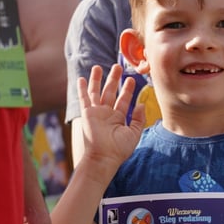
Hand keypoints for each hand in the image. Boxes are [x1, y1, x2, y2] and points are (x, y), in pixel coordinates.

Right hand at [76, 64, 144, 181]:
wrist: (104, 157)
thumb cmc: (119, 149)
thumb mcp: (134, 133)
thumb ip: (139, 119)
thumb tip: (141, 105)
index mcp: (118, 118)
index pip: (123, 100)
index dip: (127, 89)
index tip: (131, 79)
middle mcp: (107, 114)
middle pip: (110, 92)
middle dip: (114, 79)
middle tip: (117, 66)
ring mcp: (96, 113)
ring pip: (96, 92)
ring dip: (97, 79)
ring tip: (99, 67)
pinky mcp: (87, 113)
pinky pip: (84, 98)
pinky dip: (82, 88)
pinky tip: (81, 78)